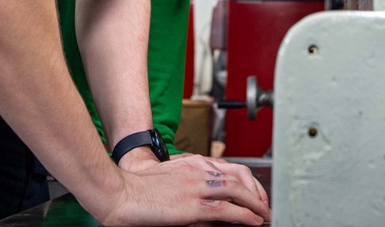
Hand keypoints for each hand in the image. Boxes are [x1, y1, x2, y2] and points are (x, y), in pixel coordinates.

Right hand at [96, 154, 270, 225]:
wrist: (119, 192)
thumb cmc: (138, 189)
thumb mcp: (169, 181)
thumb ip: (189, 186)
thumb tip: (207, 205)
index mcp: (192, 164)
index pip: (229, 169)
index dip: (247, 182)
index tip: (254, 193)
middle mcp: (198, 171)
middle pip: (239, 177)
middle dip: (256, 192)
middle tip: (265, 205)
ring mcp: (196, 187)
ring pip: (237, 191)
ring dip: (256, 203)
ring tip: (265, 214)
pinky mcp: (192, 206)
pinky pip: (226, 210)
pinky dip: (245, 215)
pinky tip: (254, 221)